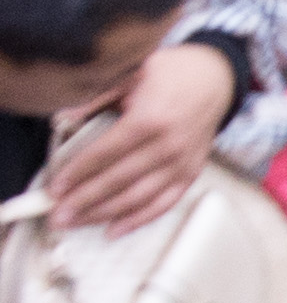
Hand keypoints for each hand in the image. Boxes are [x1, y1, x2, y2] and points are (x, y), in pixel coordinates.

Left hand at [42, 47, 236, 234]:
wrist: (215, 79)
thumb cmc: (169, 73)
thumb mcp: (130, 72)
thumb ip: (97, 96)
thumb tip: (62, 117)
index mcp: (150, 120)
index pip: (105, 153)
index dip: (77, 173)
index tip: (55, 187)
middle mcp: (168, 146)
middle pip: (118, 181)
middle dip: (84, 201)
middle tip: (57, 216)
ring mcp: (182, 163)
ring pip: (138, 198)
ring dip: (104, 214)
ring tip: (76, 223)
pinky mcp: (191, 173)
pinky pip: (163, 204)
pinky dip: (139, 220)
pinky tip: (114, 230)